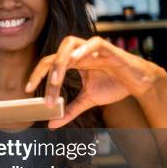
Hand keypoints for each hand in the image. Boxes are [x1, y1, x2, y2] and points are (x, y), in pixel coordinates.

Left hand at [25, 35, 166, 127]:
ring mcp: (93, 48)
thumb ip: (70, 110)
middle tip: (39, 88)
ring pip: (69, 44)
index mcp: (74, 62)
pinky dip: (83, 50)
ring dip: (60, 62)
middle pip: (55, 54)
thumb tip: (51, 124)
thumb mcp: (88, 100)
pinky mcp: (109, 48)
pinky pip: (93, 43)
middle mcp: (80, 53)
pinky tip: (75, 62)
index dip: (37, 75)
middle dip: (44, 71)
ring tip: (56, 81)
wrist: (139, 83)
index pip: (49, 64)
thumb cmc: (114, 86)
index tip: (27, 90)